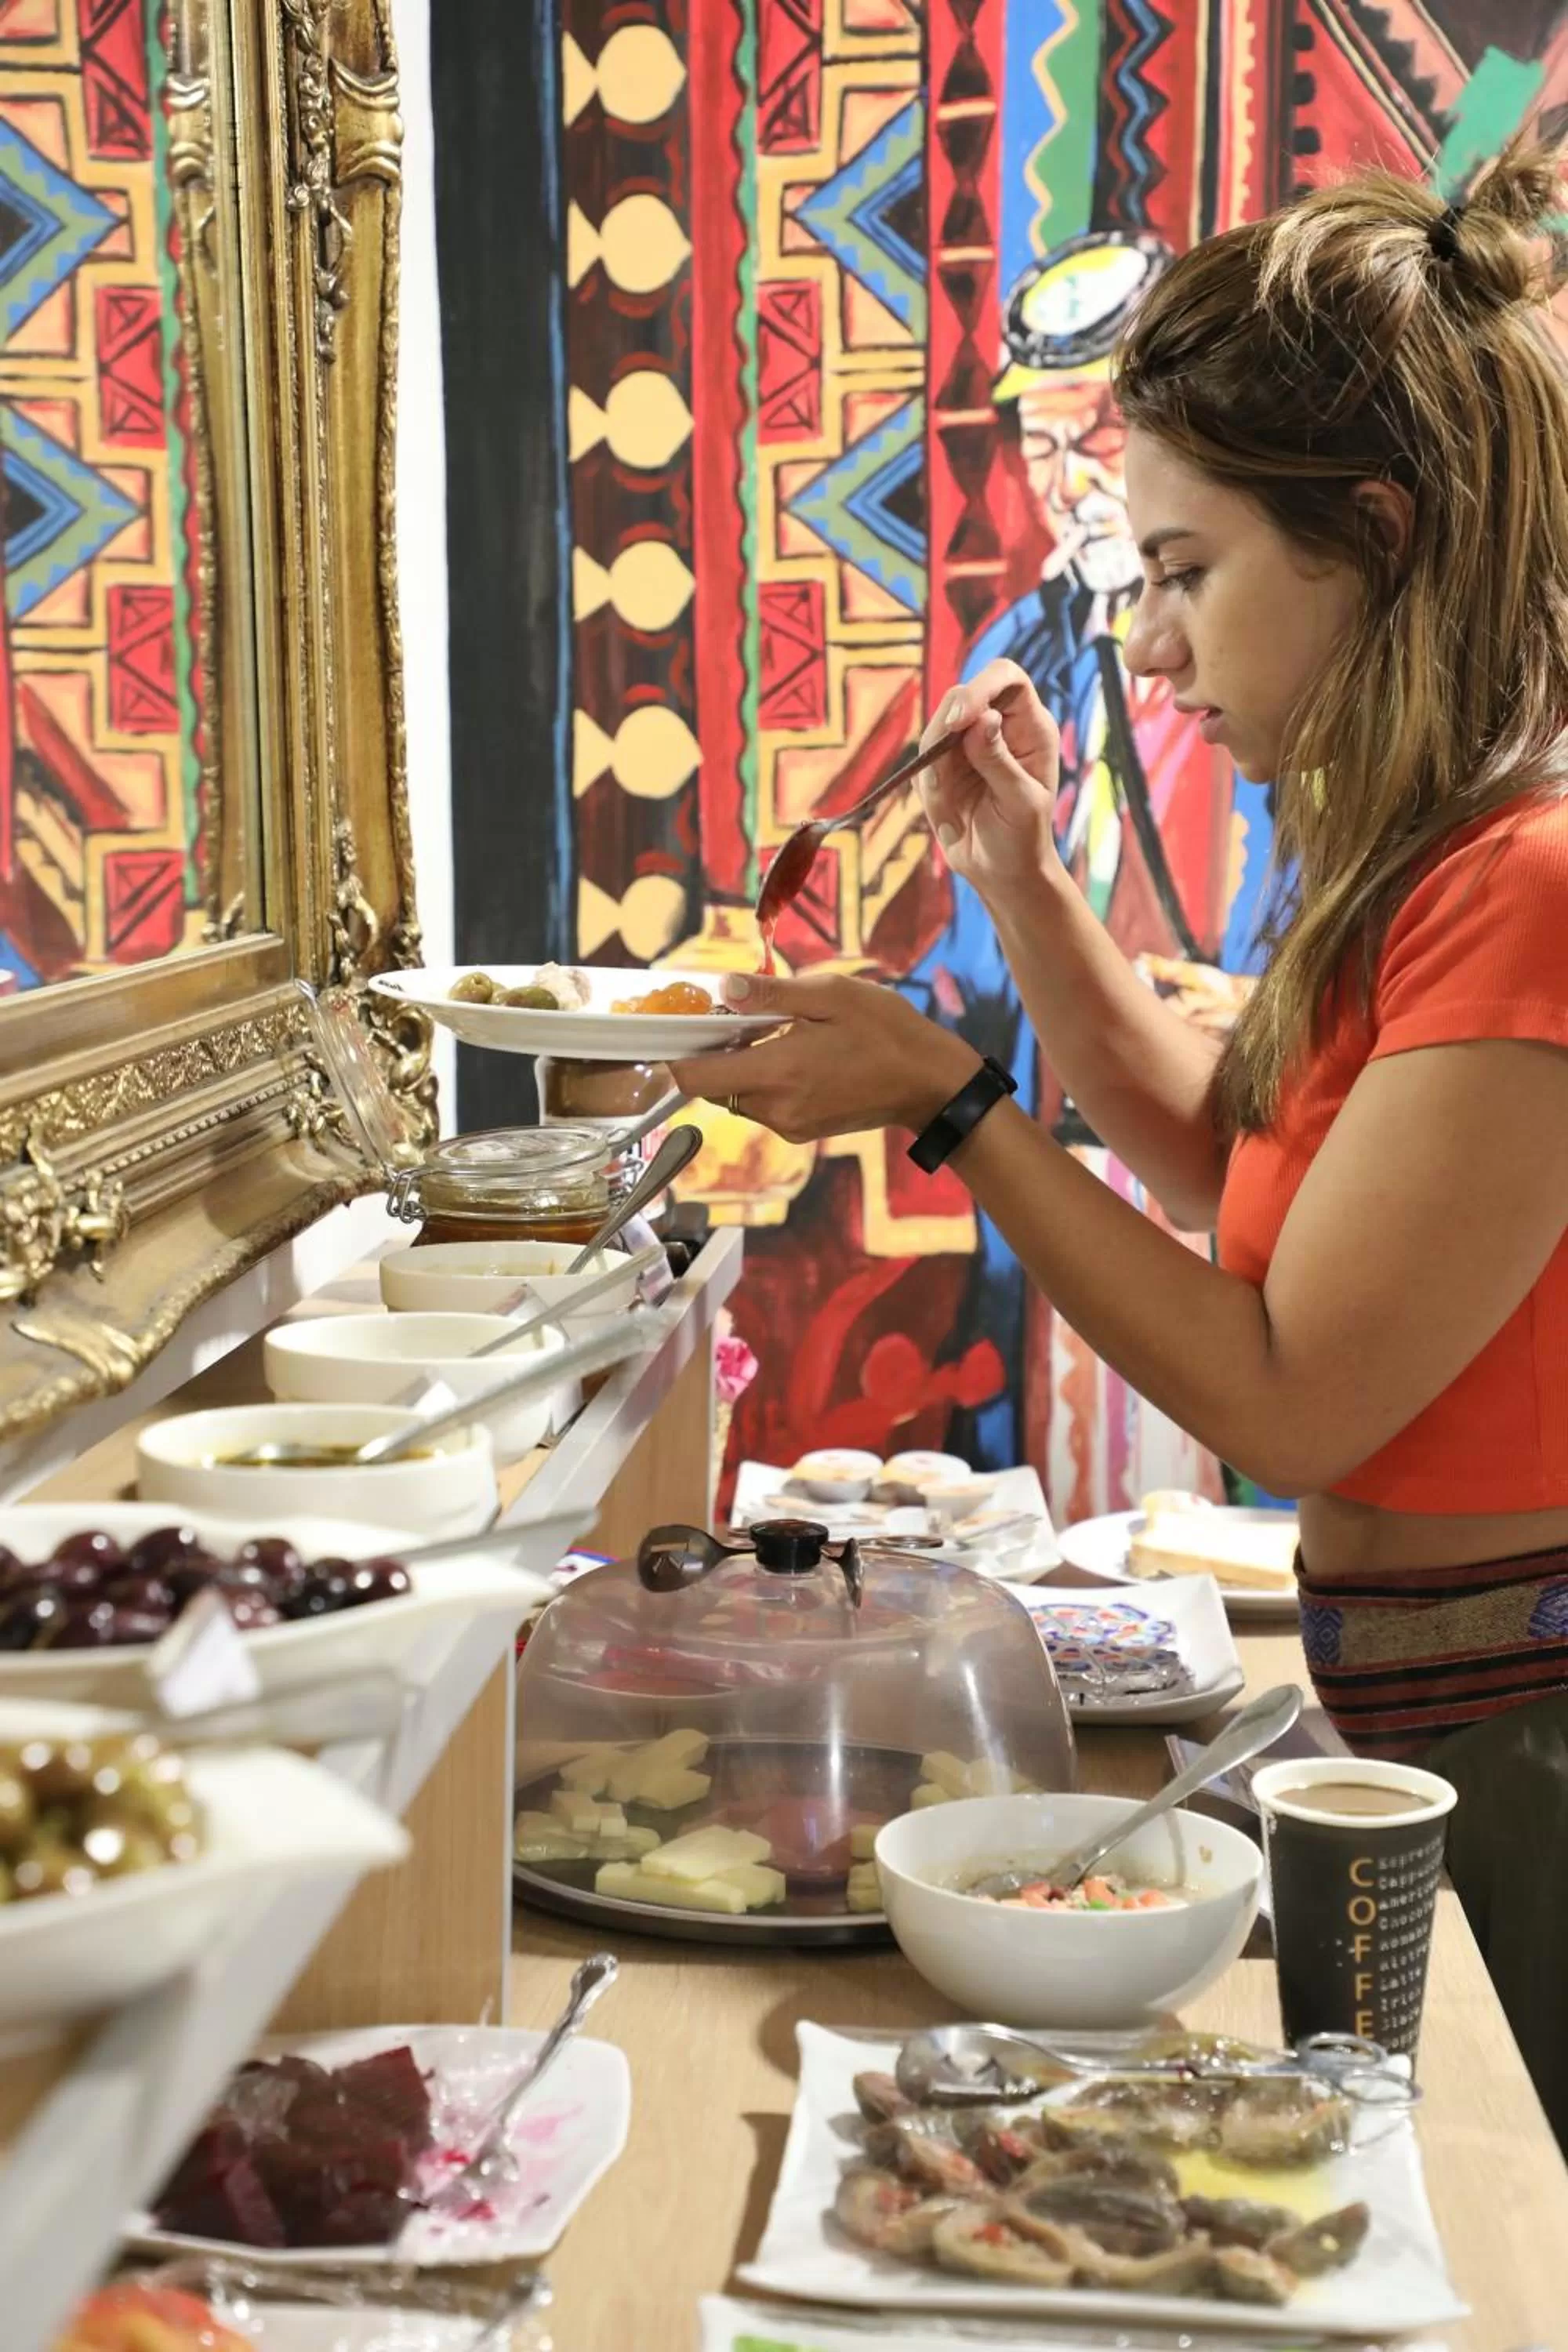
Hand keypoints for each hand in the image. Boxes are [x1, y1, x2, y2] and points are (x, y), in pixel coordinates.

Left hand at [667, 971, 979, 1144]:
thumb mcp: (831, 995)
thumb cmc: (886, 1031)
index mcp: (777, 1072)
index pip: (694, 1078)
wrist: (929, 1082)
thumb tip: (723, 989)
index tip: (687, 1026)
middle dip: (716, 1053)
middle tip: (743, 1019)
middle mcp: (775, 1108)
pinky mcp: (801, 1131)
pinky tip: (796, 1056)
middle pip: (712, 1086)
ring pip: (737, 1096)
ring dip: (742, 1066)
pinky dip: (765, 1081)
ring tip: (778, 1034)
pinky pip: (763, 1105)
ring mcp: (788, 1124)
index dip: (679, 1053)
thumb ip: (771, 994)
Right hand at [920, 659, 1062, 904]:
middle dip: (945, 730)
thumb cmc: (1024, 839)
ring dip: (935, 769)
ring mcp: (967, 745)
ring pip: (934, 730)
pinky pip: (923, 764)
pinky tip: (949, 817)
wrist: (1003, 873)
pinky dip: (930, 790)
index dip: (981, 687)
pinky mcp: (943, 767)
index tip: (959, 719)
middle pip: (961, 697)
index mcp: (1030, 727)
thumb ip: (999, 761)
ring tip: (950, 811)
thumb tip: (983, 719)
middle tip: (941, 776)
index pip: (1006, 679)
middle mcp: (998, 727)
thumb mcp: (1020, 803)